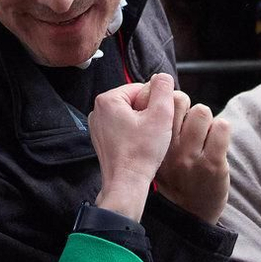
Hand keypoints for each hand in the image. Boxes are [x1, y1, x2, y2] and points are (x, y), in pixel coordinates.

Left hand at [90, 73, 175, 221]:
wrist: (127, 184)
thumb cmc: (141, 153)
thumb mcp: (160, 115)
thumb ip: (163, 89)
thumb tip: (163, 77)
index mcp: (107, 100)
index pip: (140, 89)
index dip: (155, 103)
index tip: (158, 121)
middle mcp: (97, 111)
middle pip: (134, 101)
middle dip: (148, 113)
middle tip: (154, 131)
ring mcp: (98, 126)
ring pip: (130, 116)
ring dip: (143, 124)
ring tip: (147, 140)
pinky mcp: (102, 140)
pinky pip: (123, 129)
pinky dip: (134, 135)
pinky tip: (140, 147)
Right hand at [154, 90, 231, 224]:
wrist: (189, 216)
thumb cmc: (175, 180)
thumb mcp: (157, 157)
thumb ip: (160, 131)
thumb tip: (168, 95)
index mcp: (154, 145)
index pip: (161, 103)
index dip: (171, 102)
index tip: (175, 113)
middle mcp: (169, 150)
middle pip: (180, 100)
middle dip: (188, 108)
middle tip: (191, 124)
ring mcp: (191, 157)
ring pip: (201, 111)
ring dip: (206, 120)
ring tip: (205, 136)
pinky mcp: (214, 164)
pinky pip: (221, 126)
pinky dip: (221, 130)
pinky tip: (216, 142)